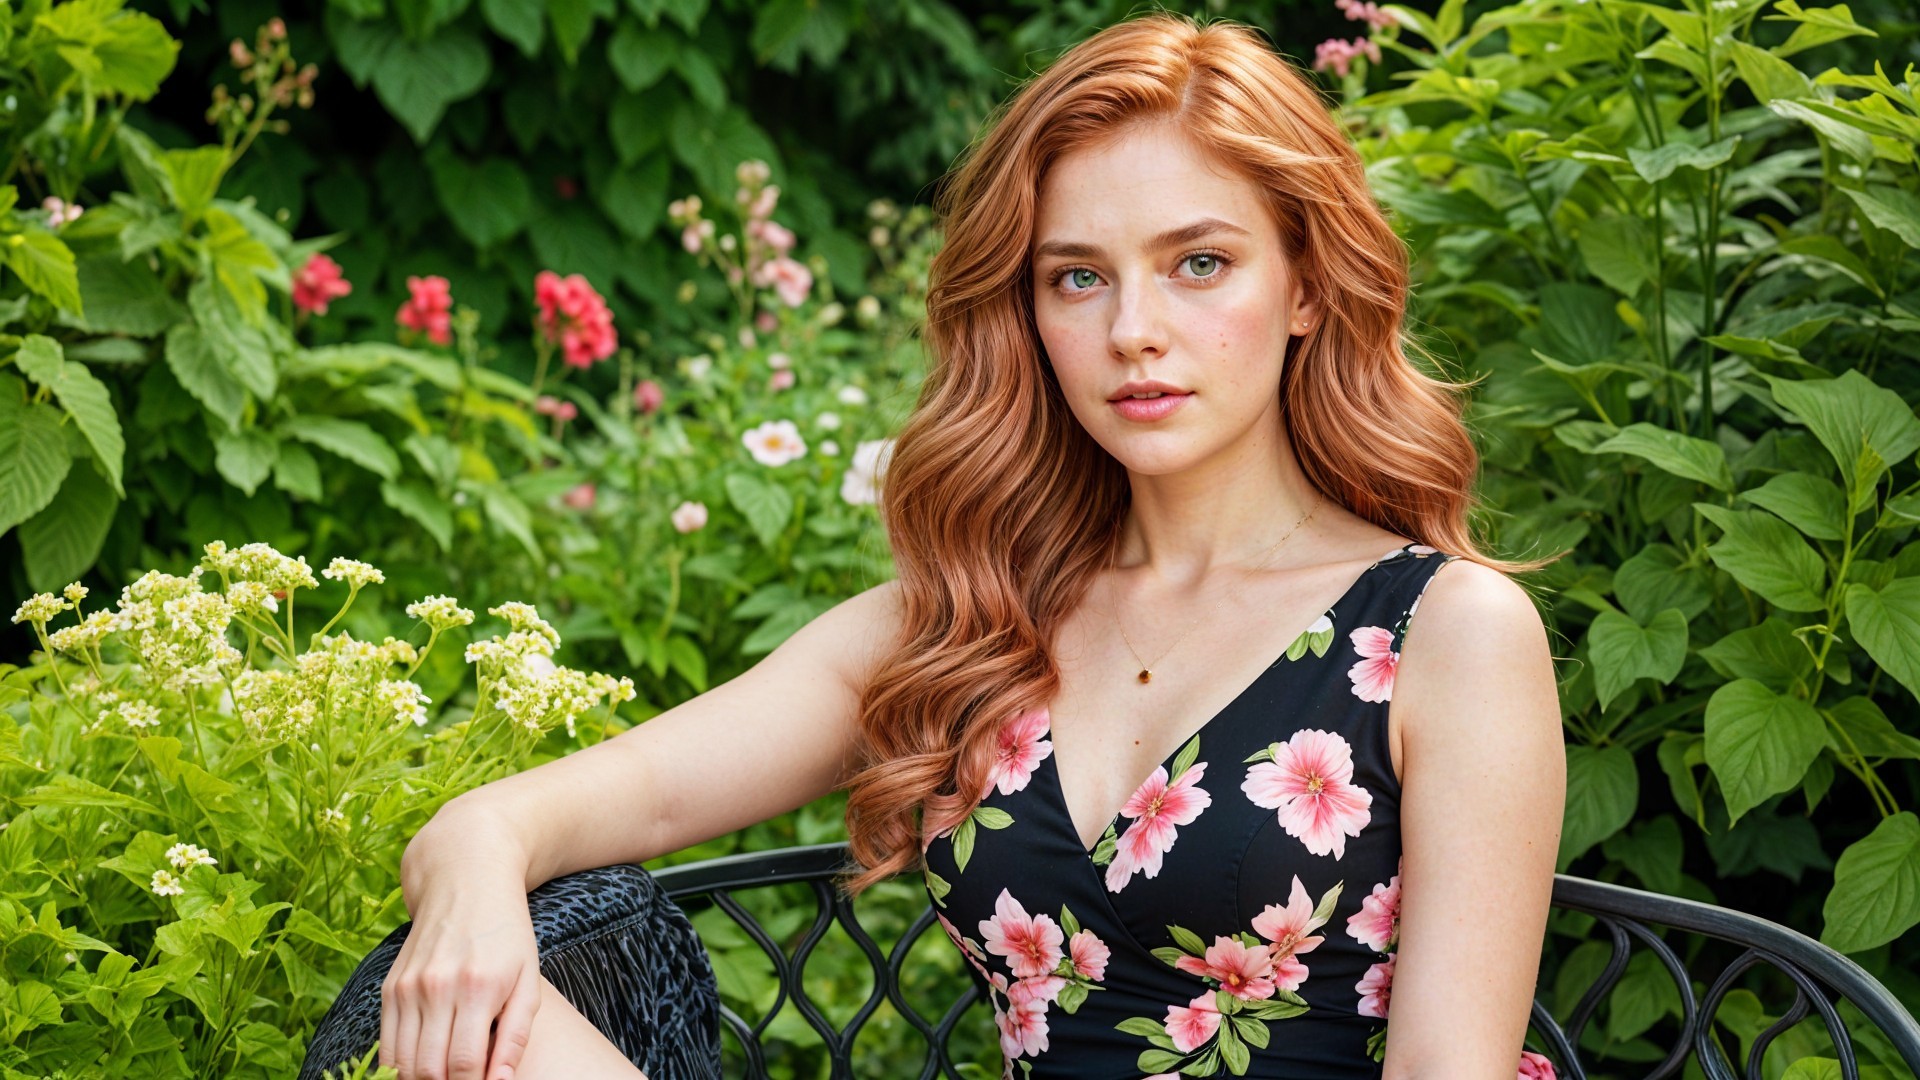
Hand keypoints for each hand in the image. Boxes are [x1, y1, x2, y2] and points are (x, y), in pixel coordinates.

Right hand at [380, 872, 542, 1079]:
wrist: (465, 881)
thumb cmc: (507, 934)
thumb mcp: (529, 980)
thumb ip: (516, 1036)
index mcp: (478, 988)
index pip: (464, 1065)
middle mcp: (437, 988)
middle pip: (428, 1069)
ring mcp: (408, 987)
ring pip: (401, 1062)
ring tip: (443, 1078)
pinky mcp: (390, 987)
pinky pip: (386, 1043)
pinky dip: (398, 1065)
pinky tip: (420, 1067)